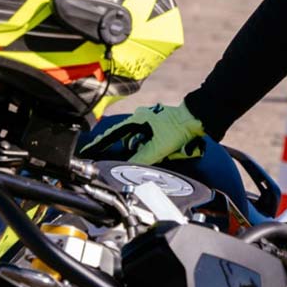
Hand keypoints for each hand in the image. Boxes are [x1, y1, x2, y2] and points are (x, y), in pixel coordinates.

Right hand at [83, 103, 205, 165]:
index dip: (100, 143)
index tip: (88, 150)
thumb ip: (140, 158)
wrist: (198, 120)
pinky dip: (151, 148)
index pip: (113, 134)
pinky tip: (160, 152)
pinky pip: (149, 140)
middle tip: (136, 156)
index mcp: (137, 120)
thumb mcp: (157, 147)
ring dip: (144, 150)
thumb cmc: (178, 128)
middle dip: (129, 150)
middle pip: (127, 139)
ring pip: (139, 141)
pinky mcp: (160, 126)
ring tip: (156, 154)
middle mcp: (141, 119)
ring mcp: (151, 121)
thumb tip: (126, 167)